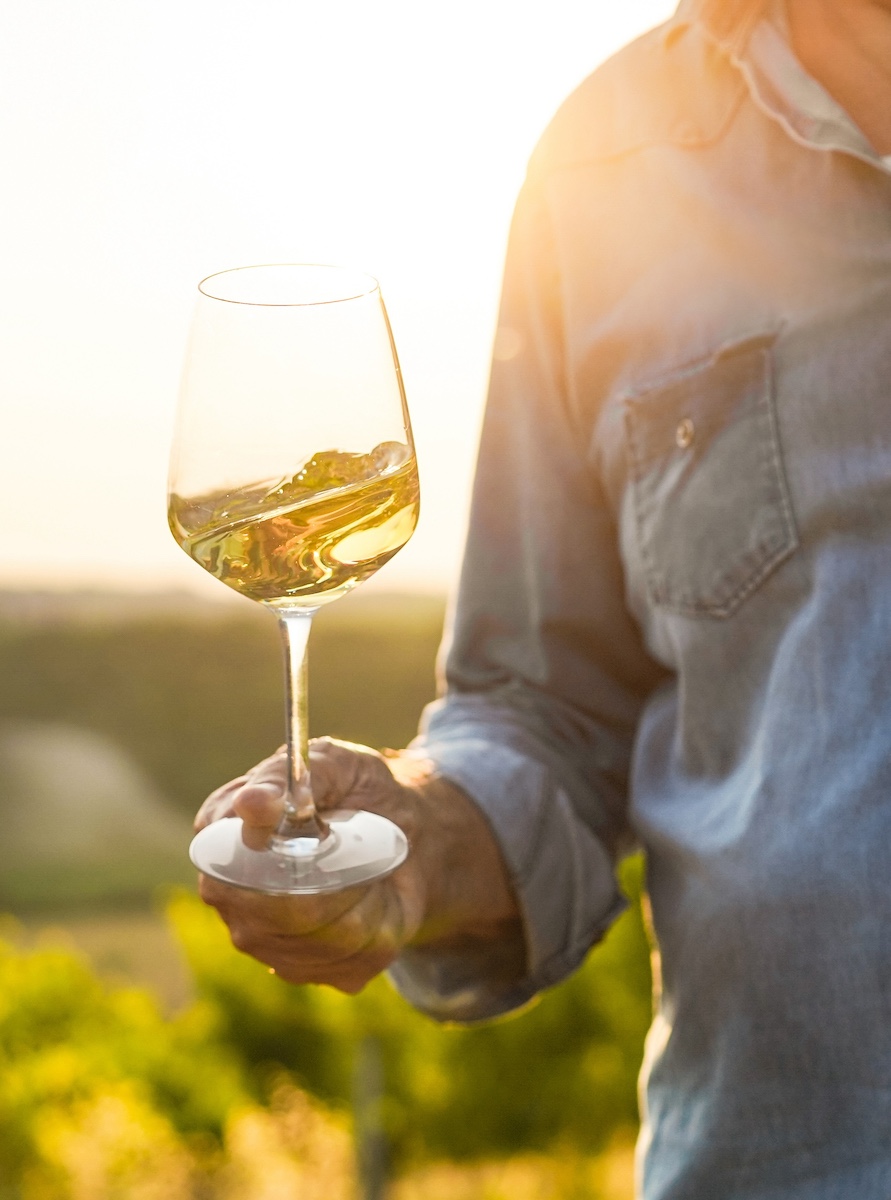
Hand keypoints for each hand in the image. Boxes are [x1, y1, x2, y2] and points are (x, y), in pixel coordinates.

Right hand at [194, 738, 521, 995]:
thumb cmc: (358, 790)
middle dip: (332, 880)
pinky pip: (347, 960)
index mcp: (221, 829)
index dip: (270, 852)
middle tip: (363, 846)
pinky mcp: (302, 968)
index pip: (226, 854)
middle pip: (273, 909)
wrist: (404, 835)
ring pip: (320, 937)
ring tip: (370, 867)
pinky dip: (378, 929)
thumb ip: (292, 779)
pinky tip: (377, 901)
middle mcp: (227, 890)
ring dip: (361, 899)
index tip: (318, 832)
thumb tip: (252, 803)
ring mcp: (259, 938)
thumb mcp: (336, 765)